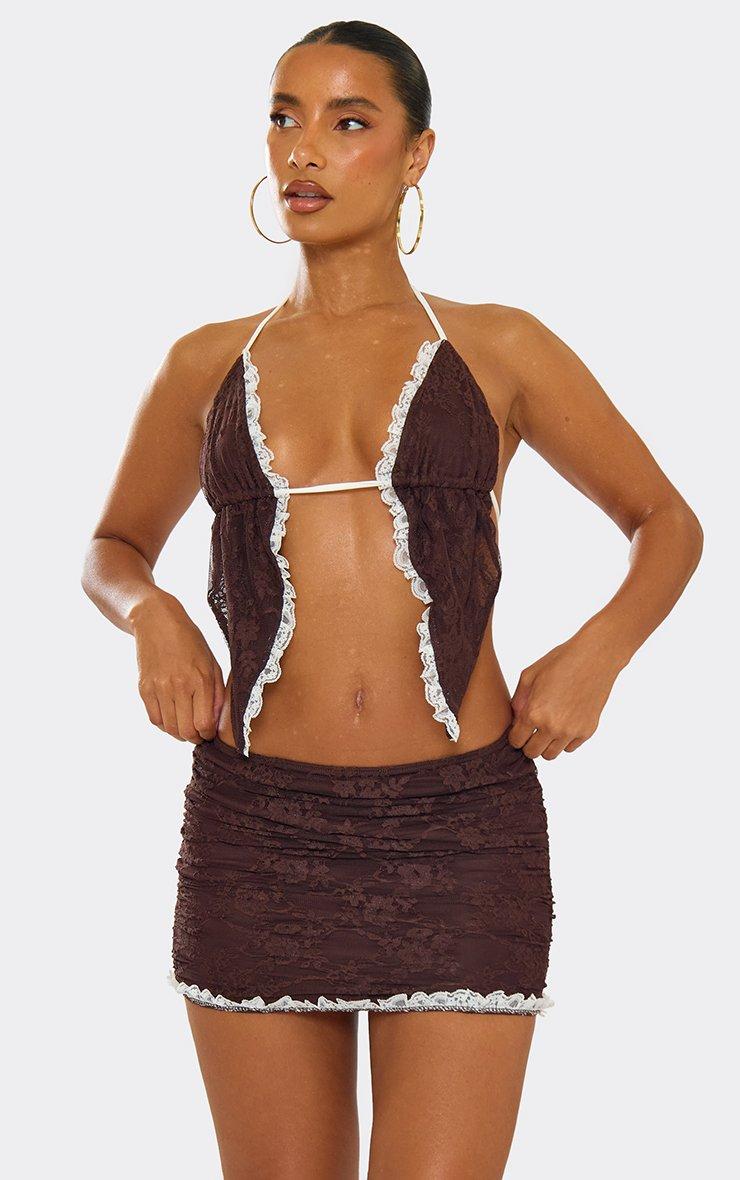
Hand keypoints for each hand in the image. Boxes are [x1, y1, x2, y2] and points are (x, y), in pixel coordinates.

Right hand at [132, 592, 225, 744]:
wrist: (156, 621)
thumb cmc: (190, 642)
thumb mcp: (211, 663)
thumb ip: (217, 693)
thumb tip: (216, 722)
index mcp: (200, 679)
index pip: (204, 724)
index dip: (208, 735)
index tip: (210, 732)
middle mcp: (179, 686)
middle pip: (186, 731)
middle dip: (195, 738)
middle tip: (199, 735)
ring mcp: (159, 688)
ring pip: (170, 728)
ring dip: (180, 734)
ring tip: (186, 728)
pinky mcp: (144, 688)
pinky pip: (154, 719)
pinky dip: (164, 725)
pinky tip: (172, 718)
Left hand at [508, 634, 620, 758]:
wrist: (595, 657)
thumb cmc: (560, 661)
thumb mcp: (530, 675)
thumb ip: (518, 701)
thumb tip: (515, 719)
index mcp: (534, 713)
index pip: (516, 741)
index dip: (515, 736)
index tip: (519, 728)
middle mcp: (552, 727)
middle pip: (532, 753)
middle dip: (528, 743)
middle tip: (532, 730)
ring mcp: (572, 731)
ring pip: (551, 755)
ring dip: (546, 744)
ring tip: (548, 728)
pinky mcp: (588, 731)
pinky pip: (569, 747)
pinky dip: (564, 740)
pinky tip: (564, 722)